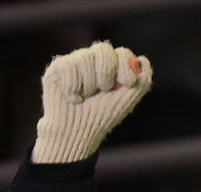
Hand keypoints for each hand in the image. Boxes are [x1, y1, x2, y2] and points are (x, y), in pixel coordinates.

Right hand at [32, 41, 152, 164]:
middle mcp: (93, 59)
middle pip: (103, 50)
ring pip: (86, 58)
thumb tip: (142, 59)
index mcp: (112, 65)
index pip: (122, 52)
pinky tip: (72, 97)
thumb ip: (143, 80)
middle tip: (103, 91)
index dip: (125, 67)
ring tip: (85, 97)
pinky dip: (73, 87)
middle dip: (106, 74)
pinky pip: (69, 66)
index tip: (127, 84)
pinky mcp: (58, 67)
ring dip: (89, 84)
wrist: (78, 133)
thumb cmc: (103, 116)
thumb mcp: (128, 100)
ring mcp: (75, 61)